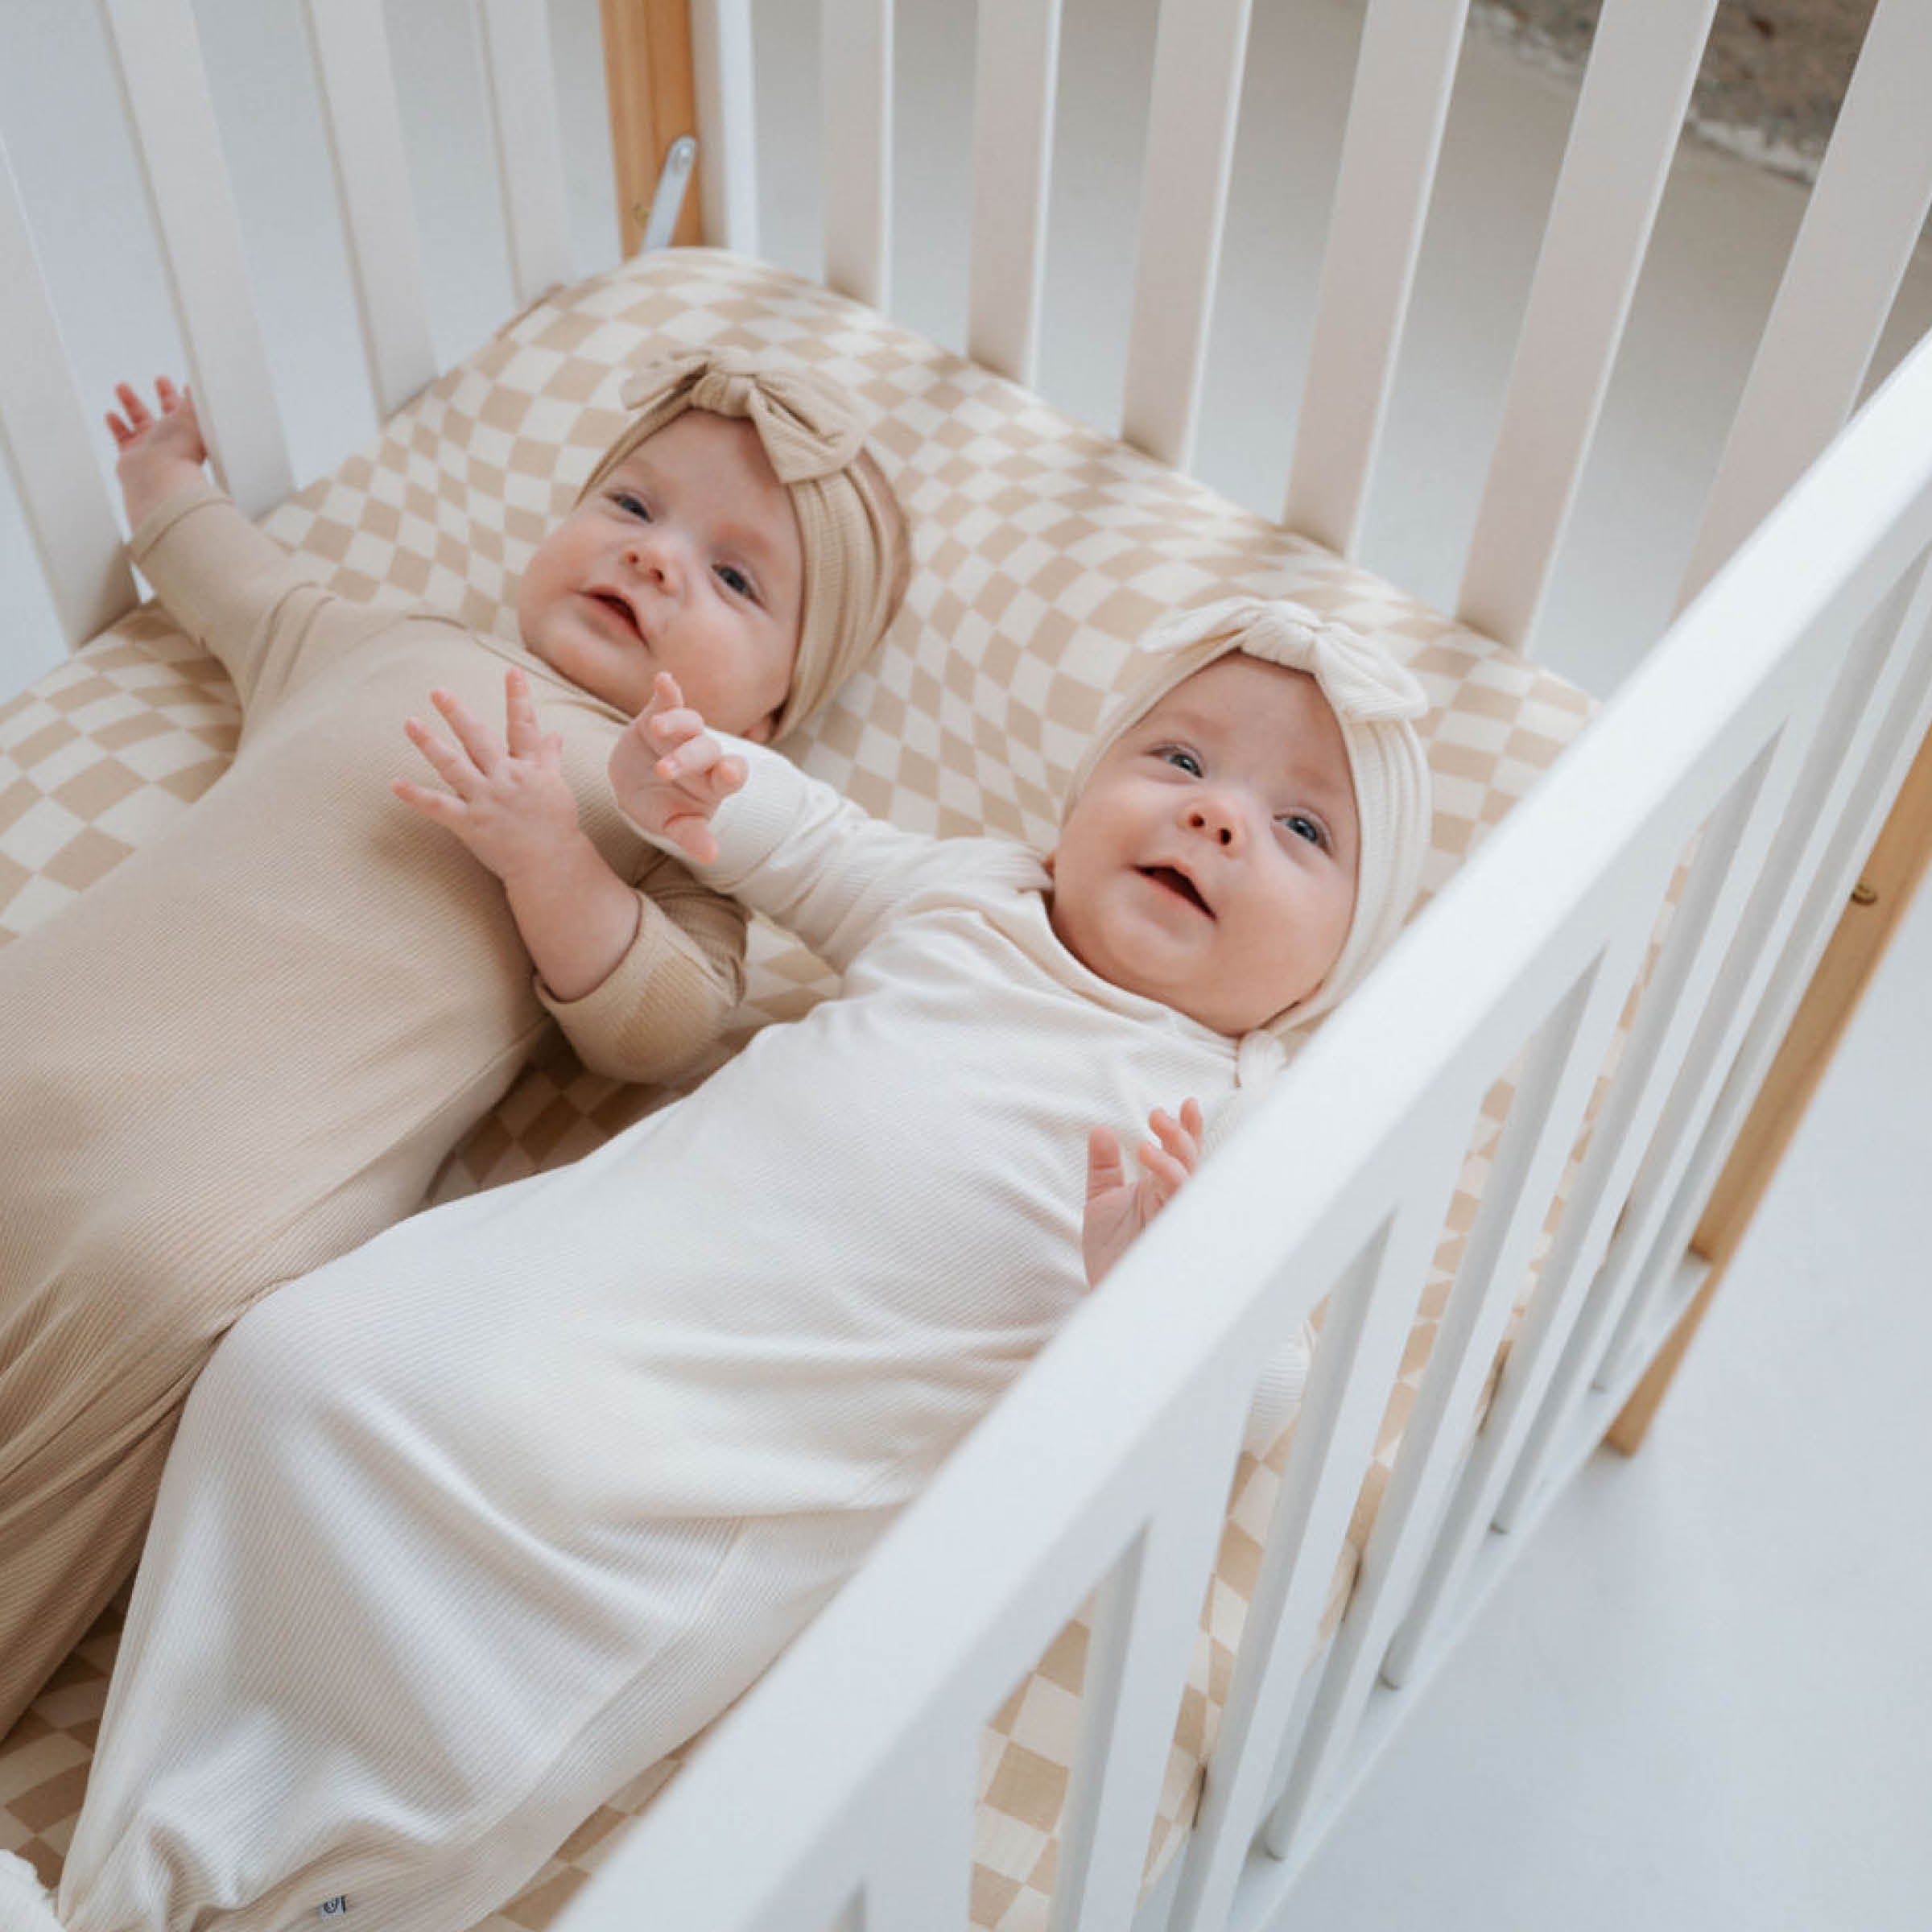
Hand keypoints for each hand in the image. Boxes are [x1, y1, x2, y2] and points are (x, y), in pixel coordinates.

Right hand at [106, 378, 207, 524]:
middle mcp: (170, 440)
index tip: (185, 383)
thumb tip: (199, 383)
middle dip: (164, 395)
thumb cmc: (180, 450)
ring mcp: (150, 447)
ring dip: (130, 402)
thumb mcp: (193, 416)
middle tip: (160, 379)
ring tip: (121, 386)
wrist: (159, 478)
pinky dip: (116, 425)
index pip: (188, 410)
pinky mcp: (131, 455)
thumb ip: (195, 398)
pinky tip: (111, 414)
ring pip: (139, 420)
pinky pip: (122, 437)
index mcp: (188, 432)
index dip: (186, 396)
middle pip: (167, 413)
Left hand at [393, 669, 583, 884]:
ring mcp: (486, 800)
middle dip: (458, 714)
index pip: (524, 727)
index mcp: (528, 768)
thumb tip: (554, 734)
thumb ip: (549, 758)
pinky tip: (395, 784)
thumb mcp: (557, 787)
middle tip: (438, 692)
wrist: (551, 866)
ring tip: (410, 722)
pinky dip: (416, 796)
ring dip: (430, 743)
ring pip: (454, 765)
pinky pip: (439, 807)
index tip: (512, 671)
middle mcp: (506, 779)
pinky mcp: (471, 824)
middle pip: (479, 739)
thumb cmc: (556, 826)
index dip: (519, 698)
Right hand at [608, 671, 745, 864]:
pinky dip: (667, 691)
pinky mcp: (659, 715)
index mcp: (715, 782)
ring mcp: (683, 733)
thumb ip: (692, 837)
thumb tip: (712, 856)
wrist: (633, 787)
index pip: (731, 774)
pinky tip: (664, 680)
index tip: (729, 775)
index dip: (733, 773)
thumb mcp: (673, 825)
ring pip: (689, 723)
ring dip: (676, 723)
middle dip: (688, 757)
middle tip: (664, 770)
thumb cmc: (662, 809)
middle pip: (705, 749)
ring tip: (658, 728)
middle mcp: (704, 754)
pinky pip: (667, 701)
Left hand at [1081, 1098, 1204, 1288]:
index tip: (1188, 1104)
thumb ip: (1103, 1166)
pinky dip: (1168, 1181)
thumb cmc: (1110, 1254)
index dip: (1187, 1129)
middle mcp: (1172, 1202)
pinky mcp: (1169, 1238)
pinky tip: (1151, 1166)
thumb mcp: (1101, 1200)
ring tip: (1151, 1138)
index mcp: (1160, 1189)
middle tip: (1159, 1115)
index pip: (1179, 1153)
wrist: (1105, 1295)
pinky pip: (1177, 1205)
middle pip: (1190, 1163)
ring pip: (1189, 1182)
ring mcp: (1173, 1219)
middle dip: (1181, 1136)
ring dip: (1174, 1156)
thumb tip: (1100, 1130)